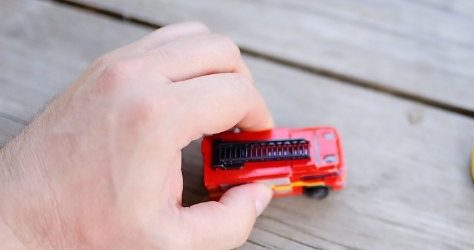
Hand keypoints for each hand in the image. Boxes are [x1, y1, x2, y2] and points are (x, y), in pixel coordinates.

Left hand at [0, 22, 273, 248]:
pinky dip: (183, 63)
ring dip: (214, 69)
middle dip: (243, 87)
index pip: (238, 91)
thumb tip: (255, 194)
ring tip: (212, 109)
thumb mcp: (170, 243)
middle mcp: (135, 79)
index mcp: (157, 117)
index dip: (260, 117)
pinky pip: (160, 43)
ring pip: (192, 37)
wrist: (16, 218)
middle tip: (239, 125)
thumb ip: (230, 222)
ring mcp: (114, 68)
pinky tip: (180, 102)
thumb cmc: (81, 230)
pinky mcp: (100, 69)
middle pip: (221, 51)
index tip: (255, 140)